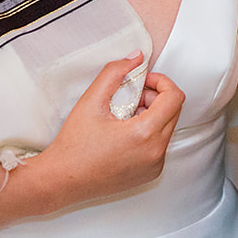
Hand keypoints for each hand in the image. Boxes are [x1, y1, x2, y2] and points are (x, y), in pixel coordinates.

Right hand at [35, 53, 184, 210]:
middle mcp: (155, 152)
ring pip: (168, 128)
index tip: (143, 81)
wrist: (62, 180)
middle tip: (130, 97)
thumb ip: (115, 73)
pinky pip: (160, 145)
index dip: (161, 82)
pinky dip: (149, 133)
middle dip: (155, 97)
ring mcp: (155, 165)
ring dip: (152, 115)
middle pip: (174, 111)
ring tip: (124, 115)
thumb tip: (137, 57)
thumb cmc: (73, 145)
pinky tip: (124, 134)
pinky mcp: (151, 173)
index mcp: (145, 134)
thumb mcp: (91, 100)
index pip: (175, 97)